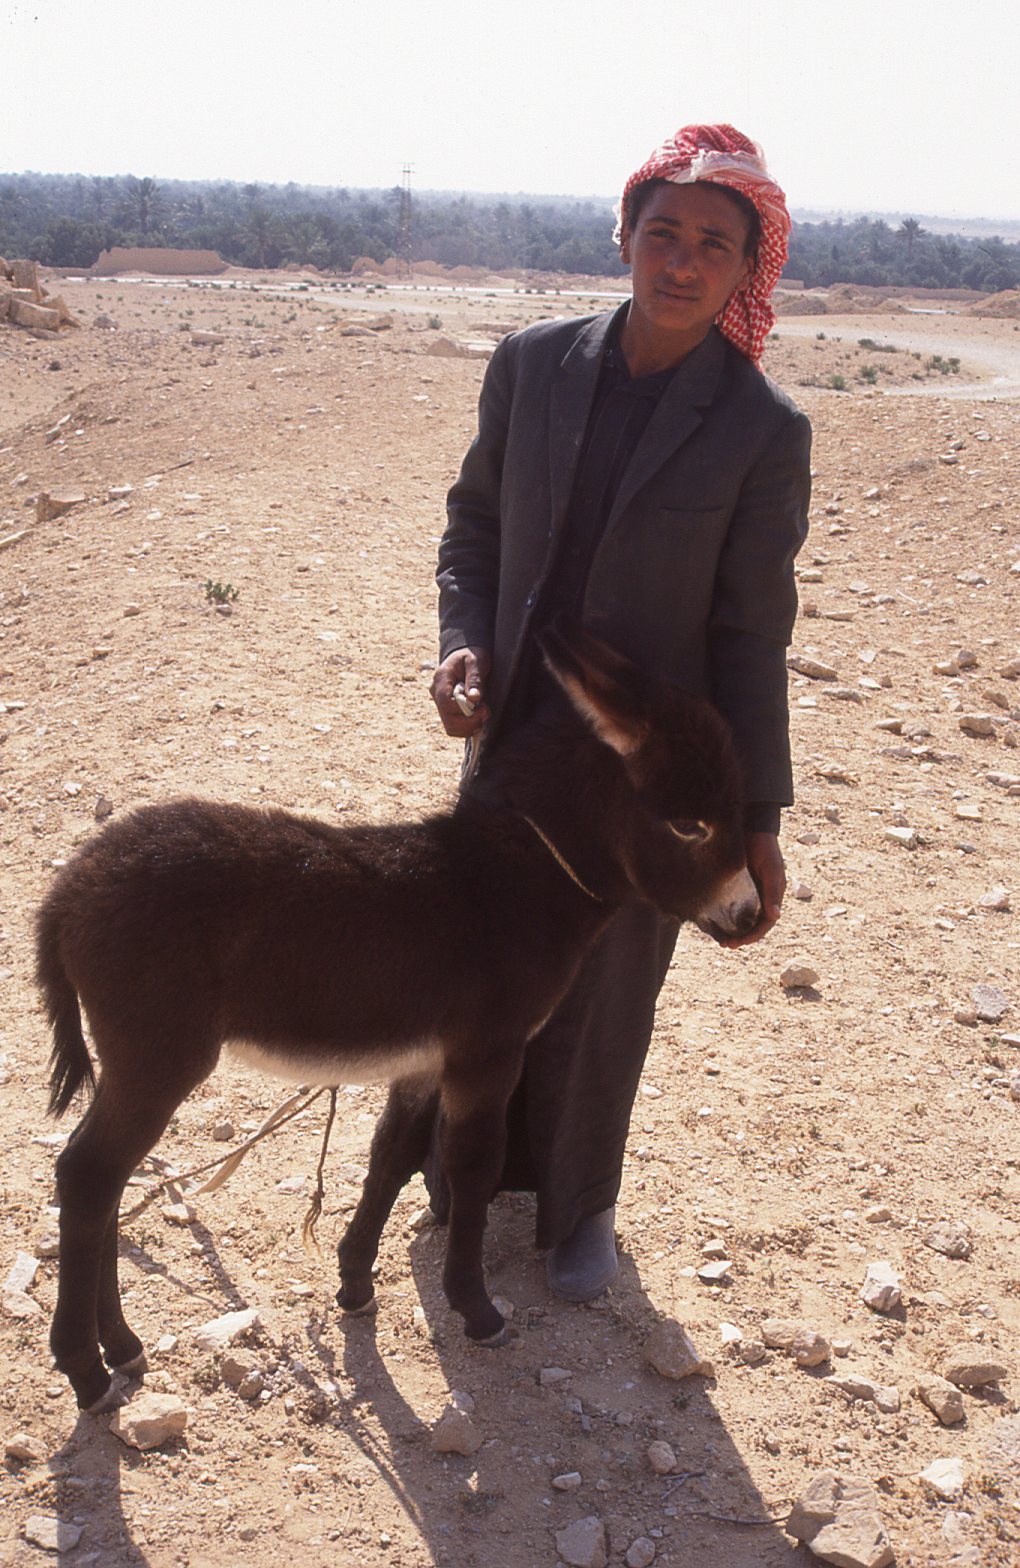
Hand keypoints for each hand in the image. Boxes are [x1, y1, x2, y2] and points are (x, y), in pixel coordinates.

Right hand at [430, 646, 491, 736]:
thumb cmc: (472, 656)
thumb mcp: (476, 661)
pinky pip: (453, 728)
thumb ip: (475, 678)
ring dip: (469, 727)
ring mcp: (440, 703)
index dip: (463, 709)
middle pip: (447, 719)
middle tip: (485, 711)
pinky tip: (477, 719)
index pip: (445, 702)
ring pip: (449, 727)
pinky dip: (466, 729)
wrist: (467, 657)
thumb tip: (474, 698)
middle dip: (469, 721)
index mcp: (441, 679)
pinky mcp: (447, 711)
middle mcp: (436, 692)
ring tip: (483, 715)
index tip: (482, 705)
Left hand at [720, 831, 785, 948]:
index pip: (766, 923)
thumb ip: (772, 892)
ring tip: (722, 940)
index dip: (753, 936)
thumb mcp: (770, 870)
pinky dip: (730, 916)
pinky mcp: (741, 884)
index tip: (737, 943)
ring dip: (736, 930)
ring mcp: (753, 890)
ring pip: (746, 917)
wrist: (751, 828)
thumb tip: (776, 916)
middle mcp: (764, 895)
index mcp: (774, 894)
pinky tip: (719, 922)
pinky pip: (737, 906)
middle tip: (726, 945)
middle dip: (743, 937)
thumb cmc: (764, 848)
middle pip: (755, 924)